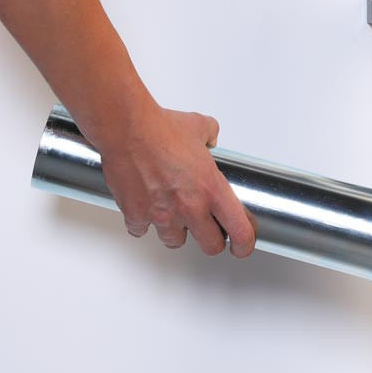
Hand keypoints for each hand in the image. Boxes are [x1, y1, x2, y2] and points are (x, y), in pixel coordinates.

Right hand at [98, 98, 255, 257]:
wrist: (127, 129)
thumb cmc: (160, 128)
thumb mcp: (199, 126)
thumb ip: (210, 135)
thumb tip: (210, 139)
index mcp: (212, 189)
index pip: (240, 231)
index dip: (244, 244)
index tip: (241, 246)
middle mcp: (190, 207)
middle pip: (210, 246)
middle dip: (211, 240)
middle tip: (208, 230)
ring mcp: (163, 215)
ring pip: (175, 241)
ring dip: (176, 231)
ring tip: (173, 215)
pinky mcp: (136, 215)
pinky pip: (141, 230)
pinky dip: (143, 222)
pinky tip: (145, 208)